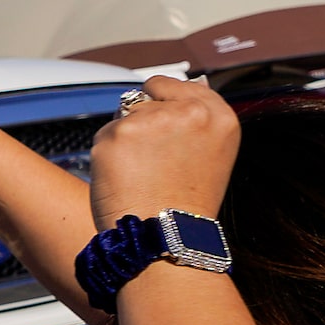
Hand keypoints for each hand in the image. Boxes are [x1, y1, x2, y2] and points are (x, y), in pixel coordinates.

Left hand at [89, 77, 238, 225]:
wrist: (165, 239)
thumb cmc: (184, 206)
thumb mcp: (209, 156)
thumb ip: (193, 123)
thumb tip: (158, 91)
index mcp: (219, 117)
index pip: (182, 85)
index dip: (165, 99)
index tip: (162, 118)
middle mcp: (190, 112)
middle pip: (148, 100)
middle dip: (143, 125)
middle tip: (154, 165)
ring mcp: (153, 120)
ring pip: (124, 118)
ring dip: (125, 141)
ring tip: (141, 176)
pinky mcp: (119, 133)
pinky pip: (104, 135)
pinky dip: (107, 156)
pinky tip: (124, 179)